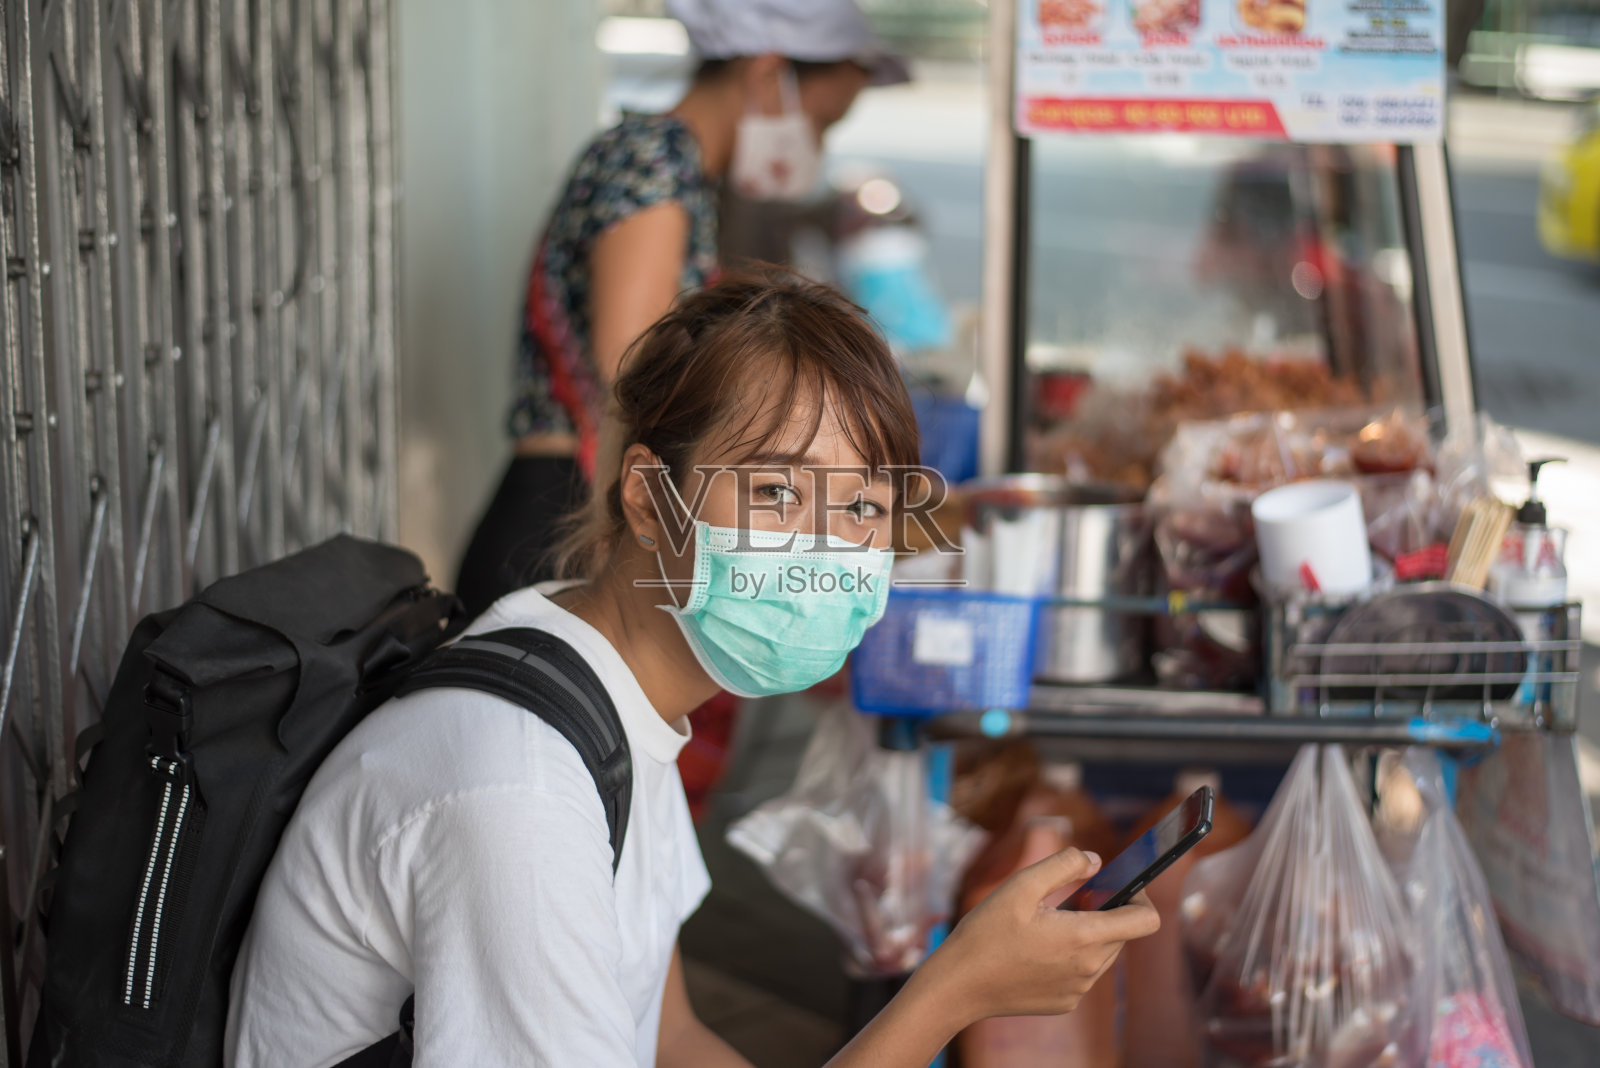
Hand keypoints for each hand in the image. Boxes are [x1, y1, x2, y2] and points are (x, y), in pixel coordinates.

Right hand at [926, 847, 1160, 1024]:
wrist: (958, 985)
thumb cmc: (986, 932)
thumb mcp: (1020, 885)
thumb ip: (1064, 864)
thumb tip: (1095, 860)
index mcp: (1084, 938)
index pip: (1146, 921)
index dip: (1140, 897)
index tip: (1122, 885)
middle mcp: (1089, 969)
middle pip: (1122, 934)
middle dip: (1107, 911)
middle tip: (1072, 898)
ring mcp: (1078, 990)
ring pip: (1104, 954)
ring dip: (1089, 934)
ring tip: (1052, 922)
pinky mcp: (1065, 1003)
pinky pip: (1083, 974)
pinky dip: (1072, 956)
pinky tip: (1038, 949)